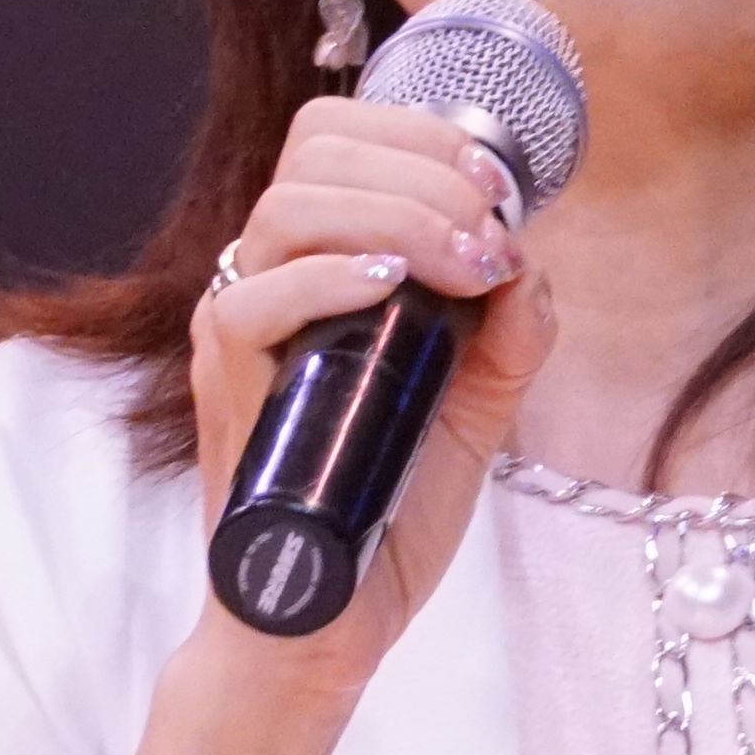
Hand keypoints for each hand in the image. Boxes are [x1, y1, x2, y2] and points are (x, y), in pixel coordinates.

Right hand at [180, 92, 557, 702]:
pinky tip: (391, 289)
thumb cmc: (386, 510)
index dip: (421, 134)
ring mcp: (240, 333)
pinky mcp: (226, 391)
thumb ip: (508, 336)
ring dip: (394, 214)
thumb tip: (529, 264)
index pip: (339, 140)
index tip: (498, 186)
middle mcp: (269, 282)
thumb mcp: (476, 411)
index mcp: (319, 265)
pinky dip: (325, 280)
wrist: (329, 619)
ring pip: (285, 212)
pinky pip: (250, 303)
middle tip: (491, 225)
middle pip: (314, 152)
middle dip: (421, 165)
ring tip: (465, 261)